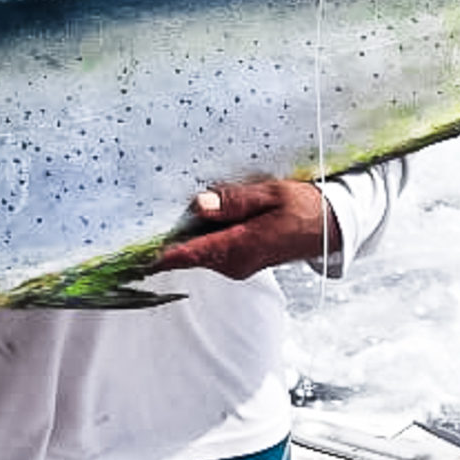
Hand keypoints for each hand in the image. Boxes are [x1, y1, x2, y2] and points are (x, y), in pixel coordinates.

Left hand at [151, 180, 342, 280]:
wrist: (330, 227)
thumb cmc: (303, 207)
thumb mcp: (270, 194)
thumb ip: (234, 201)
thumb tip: (199, 204)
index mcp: (240, 247)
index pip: (189, 254)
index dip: (158, 253)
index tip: (129, 251)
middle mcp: (234, 263)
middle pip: (187, 251)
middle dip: (165, 237)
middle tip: (136, 217)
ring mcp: (235, 264)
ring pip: (197, 250)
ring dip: (182, 234)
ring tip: (159, 212)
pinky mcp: (238, 259)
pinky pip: (209, 248)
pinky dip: (197, 235)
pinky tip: (193, 215)